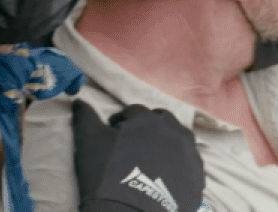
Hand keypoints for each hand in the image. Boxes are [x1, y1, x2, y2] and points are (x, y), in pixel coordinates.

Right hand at [73, 100, 204, 211]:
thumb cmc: (106, 176)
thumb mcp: (89, 142)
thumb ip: (85, 117)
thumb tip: (80, 101)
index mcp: (148, 120)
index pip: (134, 112)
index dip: (121, 121)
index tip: (113, 132)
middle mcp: (174, 131)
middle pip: (162, 121)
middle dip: (148, 127)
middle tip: (134, 144)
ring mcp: (189, 154)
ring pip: (178, 141)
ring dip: (166, 144)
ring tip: (151, 161)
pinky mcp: (197, 177)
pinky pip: (188, 164)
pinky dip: (178, 165)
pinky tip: (165, 176)